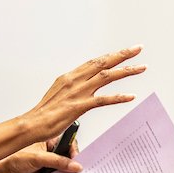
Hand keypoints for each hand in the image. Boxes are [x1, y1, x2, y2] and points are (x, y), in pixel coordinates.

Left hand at [0, 139, 81, 172]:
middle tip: (77, 171)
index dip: (74, 151)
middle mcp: (51, 152)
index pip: (68, 143)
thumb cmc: (14, 159)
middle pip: (68, 157)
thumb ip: (57, 161)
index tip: (77, 159)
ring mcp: (50, 164)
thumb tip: (75, 166)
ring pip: (64, 169)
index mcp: (49, 141)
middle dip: (73, 164)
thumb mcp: (38, 158)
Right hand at [23, 45, 145, 142]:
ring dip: (126, 71)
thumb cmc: (45, 112)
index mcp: (70, 76)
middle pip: (103, 63)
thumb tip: (83, 83)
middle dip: (122, 55)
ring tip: (141, 68)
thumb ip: (73, 86)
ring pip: (106, 76)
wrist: (32, 124)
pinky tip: (131, 96)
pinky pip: (103, 100)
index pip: (95, 61)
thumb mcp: (59, 93)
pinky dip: (118, 97)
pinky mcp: (79, 106)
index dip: (111, 55)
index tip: (125, 51)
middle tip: (138, 48)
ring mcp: (78, 92)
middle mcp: (75, 80)